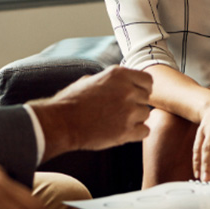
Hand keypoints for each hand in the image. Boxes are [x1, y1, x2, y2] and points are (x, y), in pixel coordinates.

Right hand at [30, 65, 151, 160]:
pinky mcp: (127, 131)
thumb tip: (119, 83)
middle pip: (146, 98)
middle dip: (135, 104)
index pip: (148, 80)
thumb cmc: (71, 102)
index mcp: (119, 74)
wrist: (61, 122)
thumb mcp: (90, 80)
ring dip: (135, 119)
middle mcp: (127, 90)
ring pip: (145, 114)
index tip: (134, 95)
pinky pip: (144, 131)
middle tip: (119, 111)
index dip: (142, 88)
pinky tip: (122, 131)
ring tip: (116, 121)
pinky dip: (136, 133)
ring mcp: (129, 111)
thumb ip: (111, 81)